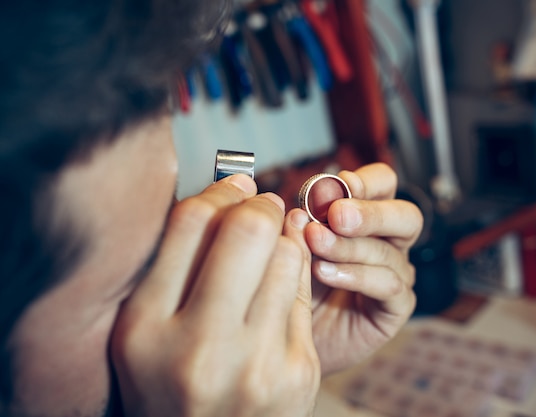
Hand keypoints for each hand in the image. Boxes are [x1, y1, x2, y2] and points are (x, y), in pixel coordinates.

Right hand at [111, 175, 319, 416]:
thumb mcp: (146, 332)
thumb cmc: (172, 384)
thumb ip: (172, 265)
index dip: (219, 192)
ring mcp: (256, 363)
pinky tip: (282, 284)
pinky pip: (305, 293)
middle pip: (247, 230)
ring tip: (272, 248)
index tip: (234, 187)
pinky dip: (298, 276)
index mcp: (144, 330)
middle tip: (263, 205)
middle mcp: (199, 348)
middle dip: (261, 205)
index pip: (188, 224)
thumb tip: (233, 190)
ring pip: (287, 255)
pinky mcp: (298, 373)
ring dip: (283, 240)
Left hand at [284, 163, 421, 374]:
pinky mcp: (396, 307)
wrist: (289, 335)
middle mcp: (389, 242)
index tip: (339, 183)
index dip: (367, 181)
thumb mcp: (294, 246)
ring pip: (388, 251)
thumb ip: (301, 225)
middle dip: (370, 212)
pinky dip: (356, 275)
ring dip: (349, 246)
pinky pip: (388, 285)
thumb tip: (300, 209)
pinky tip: (326, 273)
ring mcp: (396, 275)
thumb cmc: (294, 284)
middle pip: (405, 215)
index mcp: (368, 217)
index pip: (385, 184)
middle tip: (336, 214)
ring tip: (315, 245)